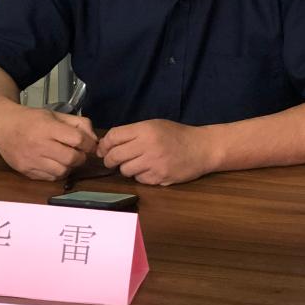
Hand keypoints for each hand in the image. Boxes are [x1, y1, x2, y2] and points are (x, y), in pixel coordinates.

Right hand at [0, 102, 97, 180]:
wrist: (2, 126)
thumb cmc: (31, 119)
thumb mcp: (55, 114)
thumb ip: (78, 124)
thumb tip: (94, 140)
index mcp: (47, 128)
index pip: (77, 139)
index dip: (88, 143)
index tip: (89, 144)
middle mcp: (39, 145)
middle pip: (71, 158)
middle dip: (81, 157)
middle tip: (78, 152)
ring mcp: (31, 160)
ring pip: (62, 171)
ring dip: (69, 166)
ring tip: (65, 158)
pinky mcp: (26, 171)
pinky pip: (50, 178)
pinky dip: (57, 173)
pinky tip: (54, 163)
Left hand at [97, 119, 215, 185]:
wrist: (202, 148)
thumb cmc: (176, 135)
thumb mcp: (154, 125)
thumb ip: (133, 133)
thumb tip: (107, 144)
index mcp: (145, 129)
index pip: (114, 136)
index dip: (104, 144)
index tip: (103, 149)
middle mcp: (148, 145)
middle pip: (115, 156)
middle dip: (110, 160)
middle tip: (113, 161)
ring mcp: (154, 163)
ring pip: (125, 170)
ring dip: (127, 168)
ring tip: (137, 163)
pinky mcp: (160, 177)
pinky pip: (140, 179)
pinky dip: (141, 176)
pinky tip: (150, 169)